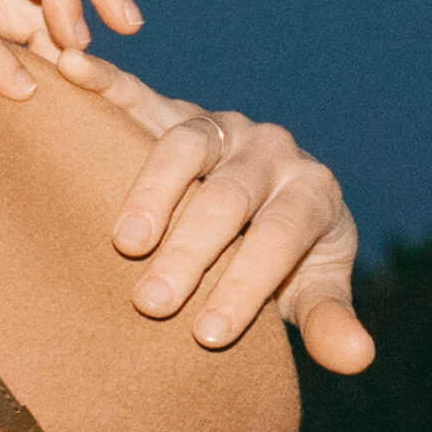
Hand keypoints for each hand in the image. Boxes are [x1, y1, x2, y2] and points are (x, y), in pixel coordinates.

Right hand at [65, 55, 377, 368]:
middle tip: (153, 304)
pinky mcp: (177, 110)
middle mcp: (271, 150)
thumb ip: (329, 320)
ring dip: (153, 192)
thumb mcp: (314, 290)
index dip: (247, 283)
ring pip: (187, 146)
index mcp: (313, 192)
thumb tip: (358, 357)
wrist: (274, 200)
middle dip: (192, 251)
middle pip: (230, 196)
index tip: (210, 335)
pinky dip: (108, 82)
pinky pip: (141, 94)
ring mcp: (223, 126)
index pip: (280, 236)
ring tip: (125, 243)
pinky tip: (73, 74)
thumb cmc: (293, 258)